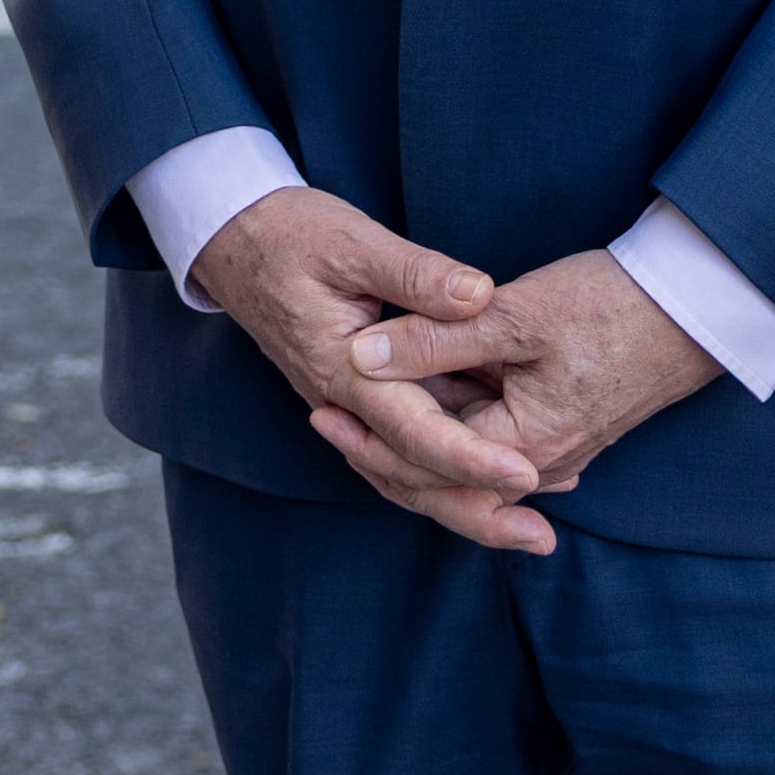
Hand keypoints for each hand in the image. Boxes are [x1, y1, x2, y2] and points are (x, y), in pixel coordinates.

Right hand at [183, 186, 529, 511]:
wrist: (232, 240)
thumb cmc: (290, 235)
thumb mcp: (353, 240)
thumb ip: (416, 274)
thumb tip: (481, 296)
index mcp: (344, 369)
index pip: (415, 431)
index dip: (472, 458)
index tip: (527, 472)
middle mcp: (343, 402)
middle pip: (411, 476)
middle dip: (477, 512)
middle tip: (541, 539)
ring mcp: (348, 404)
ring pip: (406, 472)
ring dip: (465, 502)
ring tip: (529, 526)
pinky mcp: (358, 396)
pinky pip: (403, 447)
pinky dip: (446, 468)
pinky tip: (493, 472)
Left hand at [320, 251, 721, 554]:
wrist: (692, 306)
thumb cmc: (611, 306)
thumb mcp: (515, 316)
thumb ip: (436, 338)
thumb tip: (360, 357)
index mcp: (523, 448)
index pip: (425, 466)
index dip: (368, 440)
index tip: (321, 408)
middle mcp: (538, 466)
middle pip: (442, 477)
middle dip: (381, 452)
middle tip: (324, 419)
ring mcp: (554, 451)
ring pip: (464, 460)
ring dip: (413, 439)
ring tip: (357, 410)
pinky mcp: (562, 427)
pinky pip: (489, 442)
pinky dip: (450, 427)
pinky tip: (422, 401)